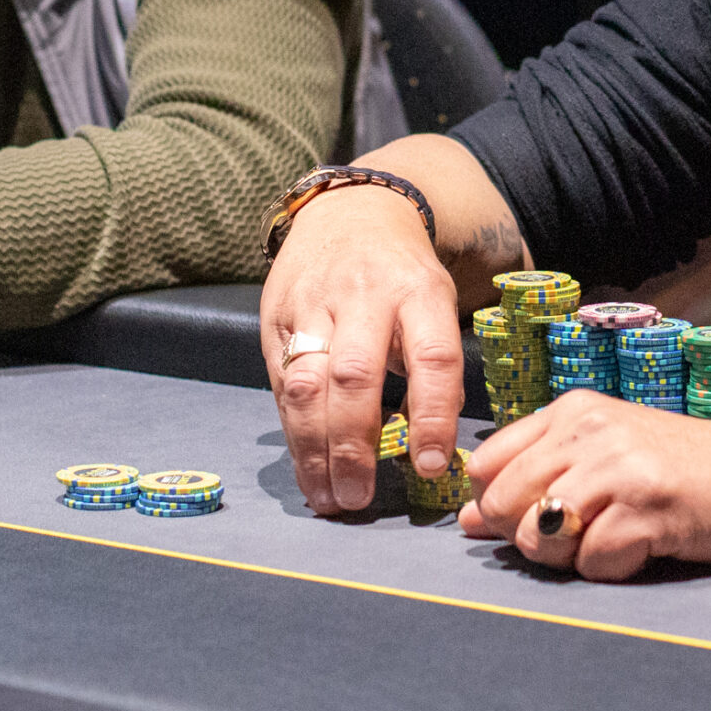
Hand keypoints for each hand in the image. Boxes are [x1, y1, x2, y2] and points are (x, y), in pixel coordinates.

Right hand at [262, 184, 466, 514]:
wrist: (351, 212)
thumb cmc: (403, 276)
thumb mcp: (434, 302)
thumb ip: (432, 367)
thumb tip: (430, 453)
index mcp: (419, 291)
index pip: (432, 356)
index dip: (433, 414)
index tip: (430, 466)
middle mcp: (364, 294)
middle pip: (355, 376)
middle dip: (355, 445)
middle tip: (359, 498)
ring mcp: (314, 304)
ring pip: (307, 384)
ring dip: (313, 449)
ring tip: (327, 497)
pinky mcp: (276, 316)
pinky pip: (280, 384)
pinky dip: (293, 433)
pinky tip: (306, 468)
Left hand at [460, 391, 710, 580]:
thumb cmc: (685, 469)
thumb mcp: (606, 454)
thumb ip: (539, 476)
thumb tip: (467, 519)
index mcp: (573, 410)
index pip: (487, 463)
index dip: (495, 504)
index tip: (530, 517)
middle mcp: (590, 428)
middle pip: (502, 503)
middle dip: (528, 536)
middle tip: (582, 534)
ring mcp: (619, 466)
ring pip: (538, 535)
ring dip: (570, 556)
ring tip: (614, 537)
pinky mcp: (648, 506)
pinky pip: (592, 562)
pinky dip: (613, 569)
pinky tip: (645, 546)